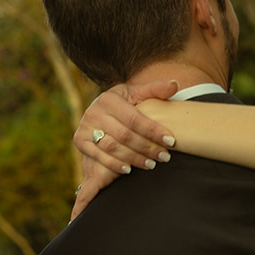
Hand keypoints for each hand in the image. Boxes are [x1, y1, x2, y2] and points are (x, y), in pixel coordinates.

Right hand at [70, 80, 178, 220]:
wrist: (98, 111)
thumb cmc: (123, 103)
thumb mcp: (136, 93)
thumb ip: (155, 89)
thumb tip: (174, 85)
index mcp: (109, 99)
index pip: (135, 118)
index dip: (154, 130)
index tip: (171, 141)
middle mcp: (94, 111)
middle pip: (125, 135)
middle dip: (147, 147)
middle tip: (165, 156)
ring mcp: (85, 127)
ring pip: (113, 147)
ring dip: (134, 158)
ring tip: (152, 164)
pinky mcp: (79, 140)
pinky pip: (98, 155)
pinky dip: (114, 164)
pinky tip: (129, 170)